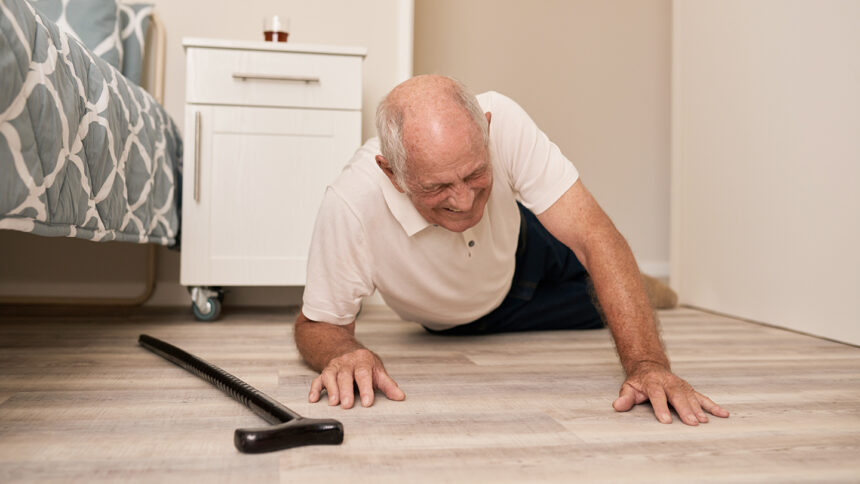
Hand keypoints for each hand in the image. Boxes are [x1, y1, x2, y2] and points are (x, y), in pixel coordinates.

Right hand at [309, 348, 404, 408]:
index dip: (366, 388)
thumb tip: (400, 396)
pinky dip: (314, 389)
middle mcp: (347, 362)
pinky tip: (314, 399)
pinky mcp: (324, 372)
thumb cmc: (364, 364)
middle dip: (346, 391)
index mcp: (362, 361)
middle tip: (347, 405)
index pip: (364, 374)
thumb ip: (388, 385)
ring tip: (333, 403)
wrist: (346, 350)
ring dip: (331, 390)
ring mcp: (334, 367)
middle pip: (346, 376)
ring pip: (330, 376)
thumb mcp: (378, 371)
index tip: (368, 402)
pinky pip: (318, 380)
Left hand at [612, 361, 728, 424]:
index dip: (661, 407)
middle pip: (677, 396)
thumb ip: (625, 397)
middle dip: (685, 410)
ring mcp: (681, 386)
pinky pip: (702, 397)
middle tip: (691, 423)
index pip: (657, 395)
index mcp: (653, 382)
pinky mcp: (689, 389)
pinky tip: (723, 414)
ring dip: (698, 409)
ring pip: (691, 397)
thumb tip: (617, 406)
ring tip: (704, 422)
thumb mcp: (628, 387)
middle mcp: (669, 383)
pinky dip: (713, 406)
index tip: (665, 421)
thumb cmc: (639, 381)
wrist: (650, 366)